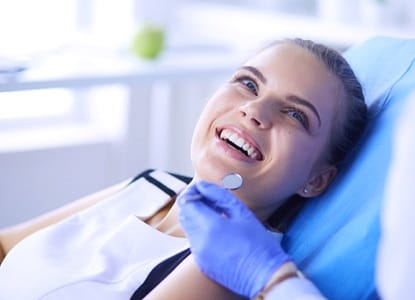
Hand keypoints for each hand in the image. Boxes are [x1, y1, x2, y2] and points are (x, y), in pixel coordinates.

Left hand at [178, 181, 290, 297]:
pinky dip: (202, 233)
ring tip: (217, 215)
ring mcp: (199, 254)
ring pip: (189, 228)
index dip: (191, 193)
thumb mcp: (242, 213)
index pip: (187, 203)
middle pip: (185, 215)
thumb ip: (219, 196)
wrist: (265, 276)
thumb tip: (203, 186)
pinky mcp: (202, 263)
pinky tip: (220, 232)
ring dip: (197, 218)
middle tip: (210, 201)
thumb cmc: (258, 244)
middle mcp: (199, 241)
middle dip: (193, 205)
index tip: (201, 189)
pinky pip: (195, 242)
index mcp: (210, 226)